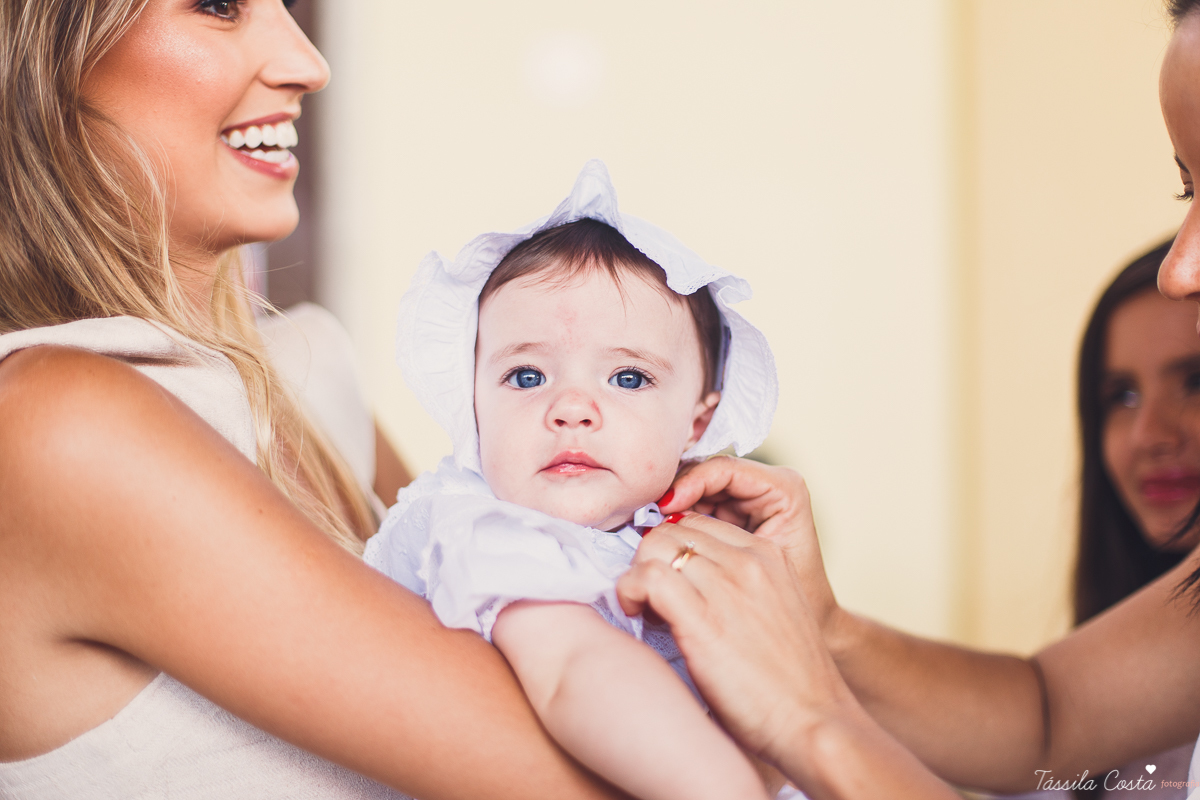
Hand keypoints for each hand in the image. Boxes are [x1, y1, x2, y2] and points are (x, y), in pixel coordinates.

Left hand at [617, 513, 849, 760]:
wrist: (815, 724)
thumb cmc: (790, 684)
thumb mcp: (775, 612)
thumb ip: (740, 587)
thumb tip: (689, 583)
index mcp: (769, 555)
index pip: (699, 523)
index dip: (672, 548)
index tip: (665, 578)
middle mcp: (749, 562)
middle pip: (673, 529)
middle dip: (651, 557)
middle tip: (649, 595)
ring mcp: (727, 587)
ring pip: (656, 545)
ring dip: (637, 573)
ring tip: (643, 607)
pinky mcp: (704, 620)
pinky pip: (648, 577)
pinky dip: (629, 589)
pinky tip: (635, 612)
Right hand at [659, 457, 836, 633]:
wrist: (796, 645)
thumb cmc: (790, 608)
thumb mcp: (757, 565)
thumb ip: (719, 539)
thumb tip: (669, 518)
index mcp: (783, 489)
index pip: (723, 469)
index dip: (689, 483)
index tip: (664, 507)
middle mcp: (764, 488)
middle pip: (704, 477)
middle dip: (673, 496)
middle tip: (644, 519)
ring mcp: (744, 503)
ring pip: (694, 495)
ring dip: (670, 513)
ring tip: (648, 534)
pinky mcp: (729, 521)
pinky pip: (693, 514)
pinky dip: (675, 527)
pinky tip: (659, 546)